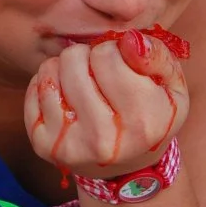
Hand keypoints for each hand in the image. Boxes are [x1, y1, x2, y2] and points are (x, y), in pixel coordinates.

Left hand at [25, 29, 187, 178]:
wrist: (127, 166)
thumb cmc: (151, 114)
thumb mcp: (171, 86)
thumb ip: (158, 56)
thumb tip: (129, 40)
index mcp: (141, 121)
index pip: (107, 55)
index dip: (113, 51)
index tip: (120, 64)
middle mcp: (104, 139)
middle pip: (74, 60)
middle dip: (87, 56)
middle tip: (98, 71)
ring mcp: (69, 145)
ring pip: (50, 71)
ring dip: (65, 67)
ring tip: (82, 81)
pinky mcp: (43, 145)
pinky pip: (34, 89)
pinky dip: (47, 82)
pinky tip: (65, 93)